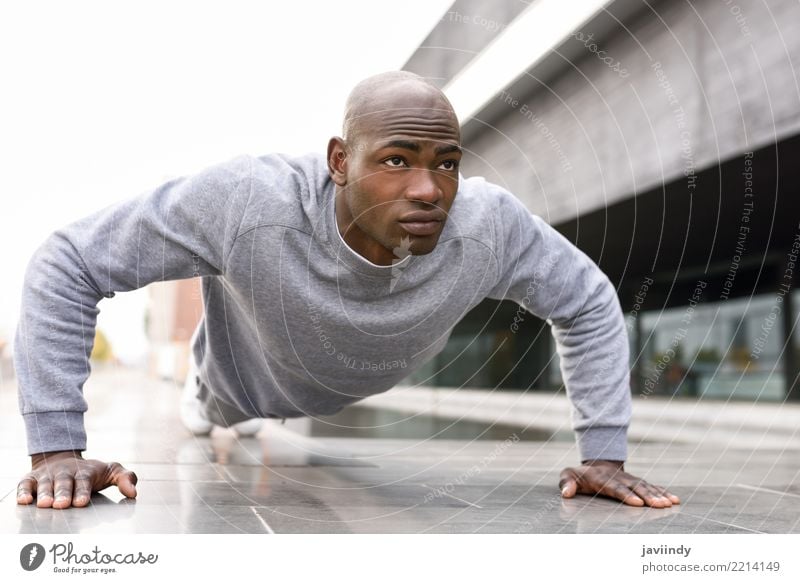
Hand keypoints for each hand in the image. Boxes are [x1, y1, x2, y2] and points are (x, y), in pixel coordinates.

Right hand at [17, 450, 137, 508]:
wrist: (63, 460)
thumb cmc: (91, 472)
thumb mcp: (111, 471)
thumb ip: (125, 479)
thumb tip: (134, 493)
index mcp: (84, 472)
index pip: (84, 481)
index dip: (82, 491)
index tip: (81, 502)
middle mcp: (65, 473)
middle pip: (63, 483)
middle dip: (63, 493)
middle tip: (62, 505)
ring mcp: (47, 476)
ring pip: (44, 484)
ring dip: (44, 494)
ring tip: (44, 504)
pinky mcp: (31, 479)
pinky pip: (25, 485)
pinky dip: (23, 492)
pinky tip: (24, 501)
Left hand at [559, 460, 679, 507]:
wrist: (596, 465)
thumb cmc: (580, 476)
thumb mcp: (569, 475)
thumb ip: (567, 483)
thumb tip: (567, 493)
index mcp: (603, 479)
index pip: (615, 488)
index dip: (626, 495)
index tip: (637, 503)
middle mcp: (620, 479)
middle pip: (635, 487)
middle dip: (648, 496)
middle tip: (659, 506)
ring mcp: (630, 480)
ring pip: (646, 487)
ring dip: (659, 495)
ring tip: (670, 504)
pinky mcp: (638, 483)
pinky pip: (653, 487)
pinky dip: (664, 492)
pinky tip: (675, 500)